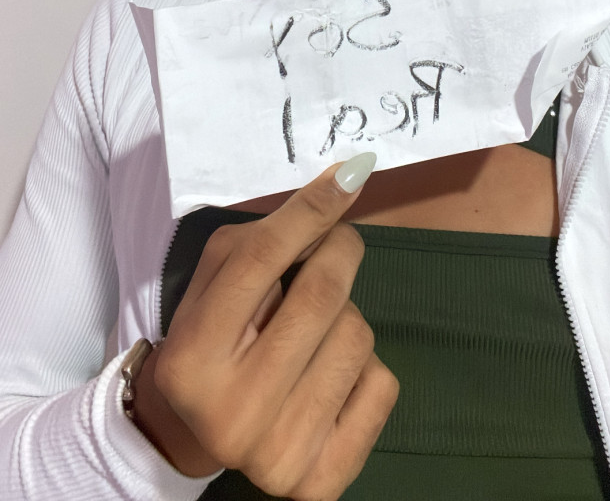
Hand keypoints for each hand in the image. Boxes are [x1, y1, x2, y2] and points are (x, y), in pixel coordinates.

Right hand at [133, 152, 398, 499]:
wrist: (195, 435)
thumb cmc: (212, 340)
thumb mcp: (213, 283)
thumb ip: (264, 240)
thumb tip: (341, 185)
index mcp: (194, 357)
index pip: (262, 261)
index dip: (311, 210)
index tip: (349, 173)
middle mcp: (232, 413)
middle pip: (320, 295)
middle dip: (340, 250)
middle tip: (338, 241)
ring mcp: (278, 454)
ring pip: (358, 335)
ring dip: (347, 314)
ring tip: (316, 328)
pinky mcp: (320, 481)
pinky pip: (382, 385)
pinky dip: (366, 366)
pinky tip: (331, 373)